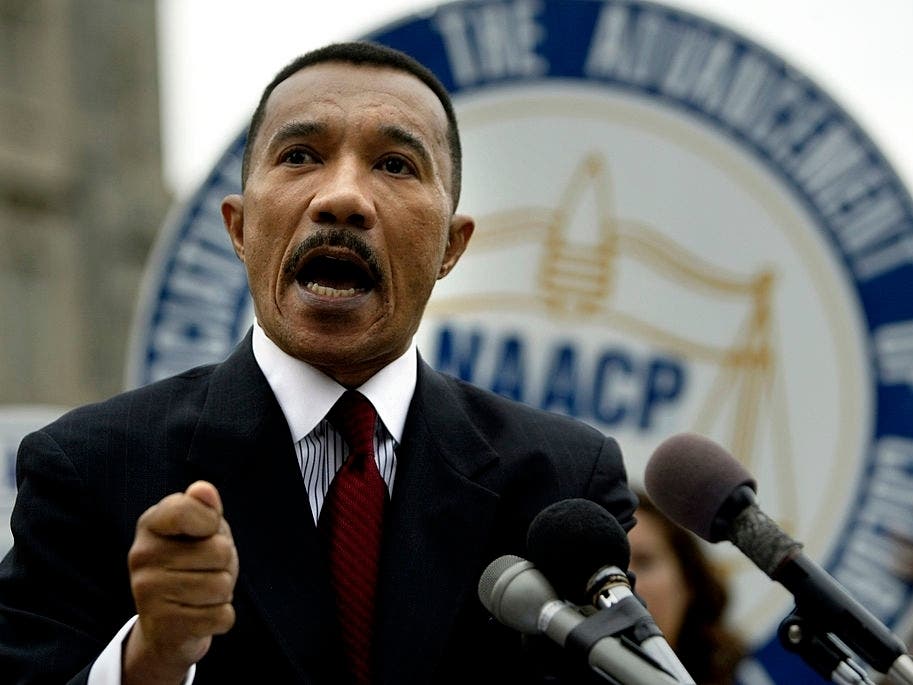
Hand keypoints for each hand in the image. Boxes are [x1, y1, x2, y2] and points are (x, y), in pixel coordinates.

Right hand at [123, 481, 237, 684]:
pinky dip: (221, 616)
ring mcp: (147, 593)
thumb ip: (205, 508)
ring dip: (224, 591)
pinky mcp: (163, 626)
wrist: (168, 624)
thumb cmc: (194, 564)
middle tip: (206, 570)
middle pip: (219, 551)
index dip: (211, 521)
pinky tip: (200, 614)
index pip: (184, 509)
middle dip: (225, 562)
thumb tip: (203, 489)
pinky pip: (222, 616)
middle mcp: (141, 556)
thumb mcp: (203, 530)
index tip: (207, 530)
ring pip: (222, 586)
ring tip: (202, 592)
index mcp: (150, 524)